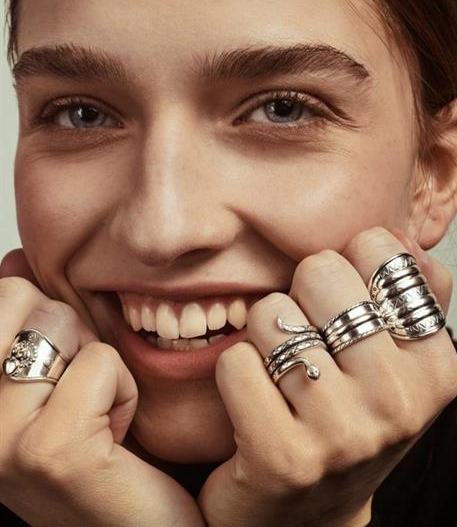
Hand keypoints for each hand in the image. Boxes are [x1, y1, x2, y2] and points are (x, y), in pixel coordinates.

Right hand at [0, 250, 204, 526]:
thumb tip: (13, 259)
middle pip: (26, 299)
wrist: (139, 526)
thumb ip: (28, 320)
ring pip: (63, 325)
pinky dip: (122, 390)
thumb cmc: (101, 452)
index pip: (3, 295)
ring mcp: (2, 439)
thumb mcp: (54, 377)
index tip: (59, 374)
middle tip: (81, 391)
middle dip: (71, 333)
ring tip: (96, 413)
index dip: (49, 320)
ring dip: (97, 363)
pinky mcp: (51, 449)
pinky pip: (101, 363)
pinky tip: (115, 435)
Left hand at [197, 227, 456, 526]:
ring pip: (271, 314)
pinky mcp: (281, 458)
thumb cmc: (347, 421)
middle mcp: (398, 401)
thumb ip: (412, 296)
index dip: (342, 266)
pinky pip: (235, 362)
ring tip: (279, 371)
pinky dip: (234, 370)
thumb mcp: (394, 364)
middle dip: (298, 293)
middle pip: (318, 272)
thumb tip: (402, 239)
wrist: (306, 517)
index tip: (338, 303)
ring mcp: (342, 433)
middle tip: (303, 334)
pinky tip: (254, 398)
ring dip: (263, 334)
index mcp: (434, 366)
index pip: (376, 249)